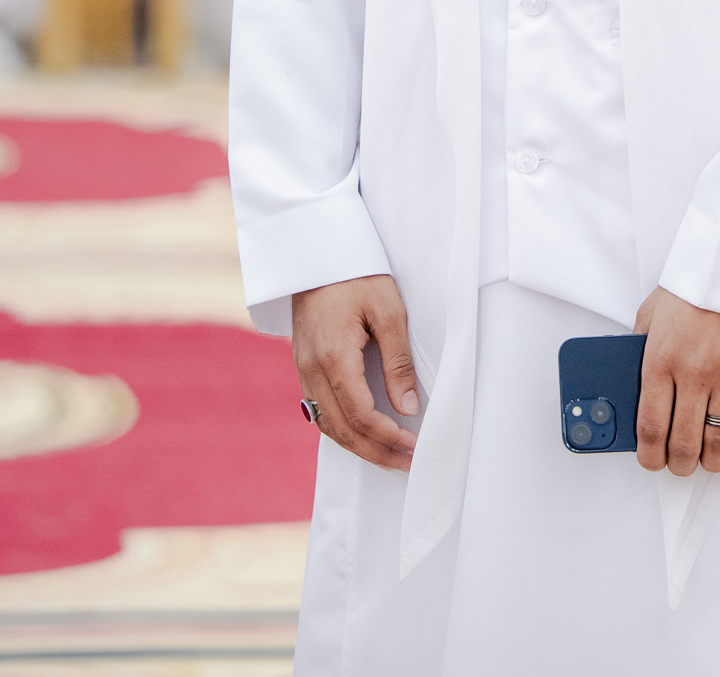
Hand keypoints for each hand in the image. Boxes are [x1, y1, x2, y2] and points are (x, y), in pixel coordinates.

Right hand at [291, 275, 418, 471]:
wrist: (316, 253)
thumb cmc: (357, 275)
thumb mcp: (389, 310)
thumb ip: (398, 361)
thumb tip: (408, 407)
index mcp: (334, 356)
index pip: (361, 414)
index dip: (388, 439)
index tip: (415, 449)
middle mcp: (312, 369)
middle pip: (342, 429)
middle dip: (377, 453)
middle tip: (408, 465)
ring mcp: (303, 369)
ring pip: (328, 425)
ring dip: (359, 447)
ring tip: (391, 458)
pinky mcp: (303, 366)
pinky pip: (320, 411)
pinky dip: (343, 430)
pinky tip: (364, 435)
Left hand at [633, 286, 719, 477]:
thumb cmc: (698, 283)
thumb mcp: (654, 309)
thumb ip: (640, 344)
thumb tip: (631, 379)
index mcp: (660, 358)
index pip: (650, 426)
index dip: (649, 455)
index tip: (651, 462)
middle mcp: (692, 373)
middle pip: (683, 443)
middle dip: (680, 465)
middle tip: (681, 465)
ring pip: (718, 442)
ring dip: (713, 462)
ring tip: (710, 461)